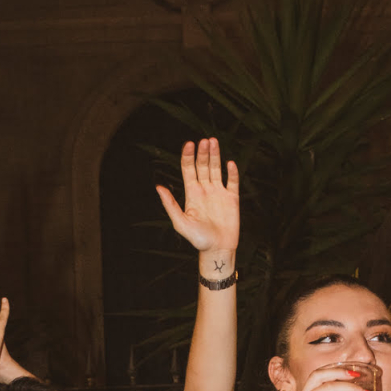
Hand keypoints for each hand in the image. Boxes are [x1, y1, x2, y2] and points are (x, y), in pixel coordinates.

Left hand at [156, 138, 238, 253]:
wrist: (217, 250)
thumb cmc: (198, 240)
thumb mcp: (181, 223)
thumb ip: (170, 205)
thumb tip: (158, 187)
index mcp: (192, 194)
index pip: (188, 170)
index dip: (188, 156)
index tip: (189, 144)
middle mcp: (205, 190)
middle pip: (203, 166)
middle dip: (203, 152)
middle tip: (204, 140)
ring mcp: (218, 193)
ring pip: (216, 169)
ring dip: (215, 156)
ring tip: (213, 142)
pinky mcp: (232, 199)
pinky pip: (232, 181)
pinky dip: (232, 172)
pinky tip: (229, 163)